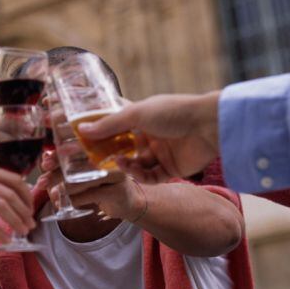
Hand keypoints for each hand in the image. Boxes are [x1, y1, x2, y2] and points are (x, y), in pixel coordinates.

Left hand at [37, 148, 139, 220]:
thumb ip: (67, 166)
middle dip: (55, 175)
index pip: (75, 150)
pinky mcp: (116, 191)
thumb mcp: (86, 174)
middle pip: (76, 165)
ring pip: (79, 182)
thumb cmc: (104, 185)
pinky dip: (74, 200)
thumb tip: (45, 158)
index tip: (45, 163)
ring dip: (63, 190)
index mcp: (102, 149)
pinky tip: (71, 202)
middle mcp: (110, 158)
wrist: (129, 203)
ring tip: (56, 196)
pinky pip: (87, 196)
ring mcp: (115, 174)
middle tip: (41, 183)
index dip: (59, 156)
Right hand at [79, 92, 220, 180]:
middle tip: (93, 160)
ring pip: (135, 165)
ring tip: (117, 163)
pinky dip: (139, 175)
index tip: (84, 139)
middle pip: (124, 149)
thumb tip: (81, 130)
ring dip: (124, 166)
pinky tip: (132, 169)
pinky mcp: (170, 169)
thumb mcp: (135, 114)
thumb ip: (108, 125)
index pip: (117, 126)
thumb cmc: (173, 111)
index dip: (101, 133)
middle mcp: (151, 135)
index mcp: (143, 118)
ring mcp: (161, 153)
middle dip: (110, 155)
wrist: (208, 126)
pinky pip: (150, 177)